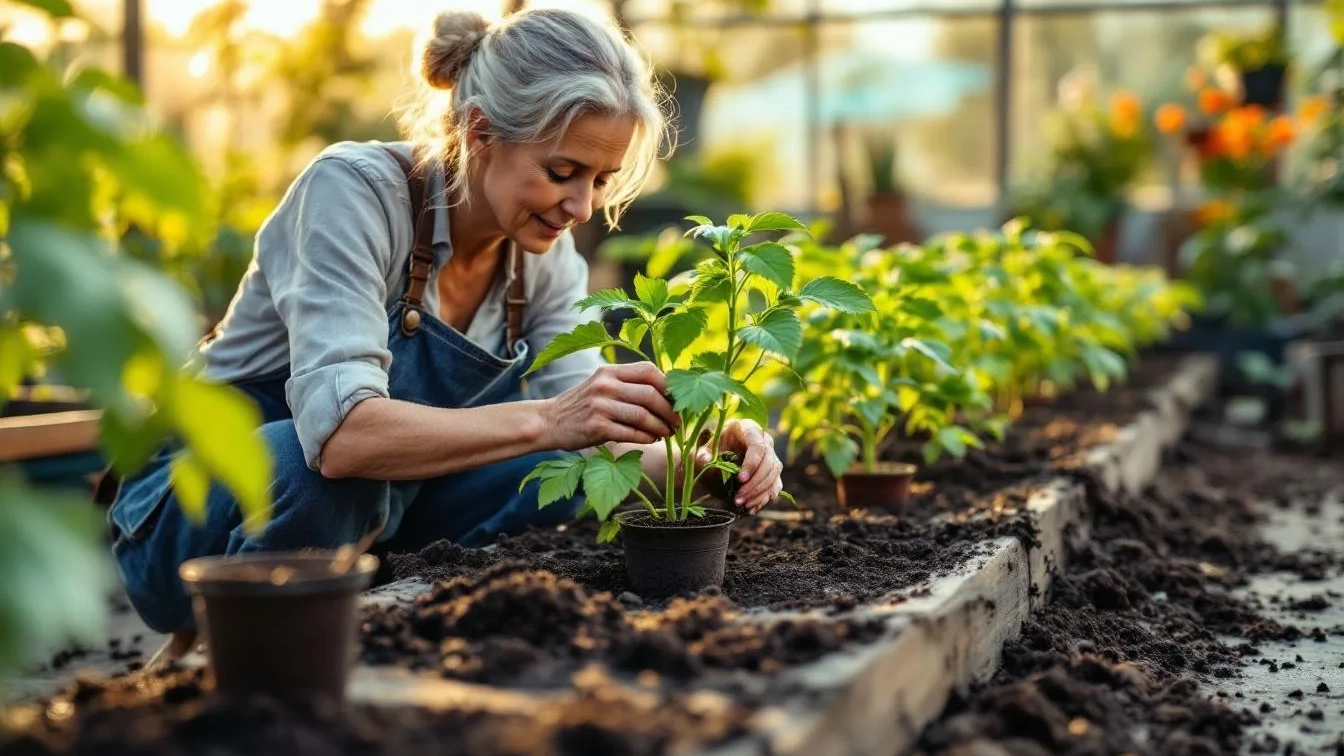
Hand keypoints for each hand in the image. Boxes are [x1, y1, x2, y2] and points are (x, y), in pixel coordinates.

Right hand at [542, 362, 679, 449]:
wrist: (548, 421)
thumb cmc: (582, 405)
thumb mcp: (601, 385)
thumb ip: (627, 385)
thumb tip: (667, 395)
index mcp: (609, 371)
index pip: (649, 370)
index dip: (668, 386)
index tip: (677, 400)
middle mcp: (605, 385)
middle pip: (650, 394)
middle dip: (670, 411)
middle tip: (678, 422)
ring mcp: (600, 406)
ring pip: (643, 415)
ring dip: (661, 427)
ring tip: (667, 433)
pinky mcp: (596, 427)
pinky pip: (630, 433)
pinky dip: (646, 438)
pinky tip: (651, 440)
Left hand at [695, 419, 781, 513]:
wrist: (718, 454)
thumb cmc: (712, 448)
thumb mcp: (704, 449)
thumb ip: (703, 456)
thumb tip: (708, 463)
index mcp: (749, 429)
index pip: (758, 447)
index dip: (752, 464)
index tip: (740, 480)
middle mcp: (765, 442)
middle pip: (769, 464)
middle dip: (755, 484)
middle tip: (738, 498)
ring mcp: (771, 457)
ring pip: (774, 477)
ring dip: (759, 493)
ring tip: (741, 504)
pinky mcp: (772, 473)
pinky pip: (774, 487)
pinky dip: (764, 499)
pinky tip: (750, 508)